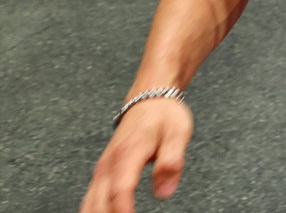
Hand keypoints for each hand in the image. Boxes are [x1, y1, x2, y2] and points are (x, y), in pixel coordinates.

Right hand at [80, 98, 193, 212]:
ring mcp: (102, 169)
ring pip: (90, 204)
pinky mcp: (102, 173)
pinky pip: (90, 199)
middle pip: (99, 203)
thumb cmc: (163, 116)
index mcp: (127, 154)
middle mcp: (109, 164)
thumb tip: (164, 192)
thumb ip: (171, 162)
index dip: (123, 211)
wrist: (149, 100)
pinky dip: (93, 212)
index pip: (120, 190)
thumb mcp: (178, 133)